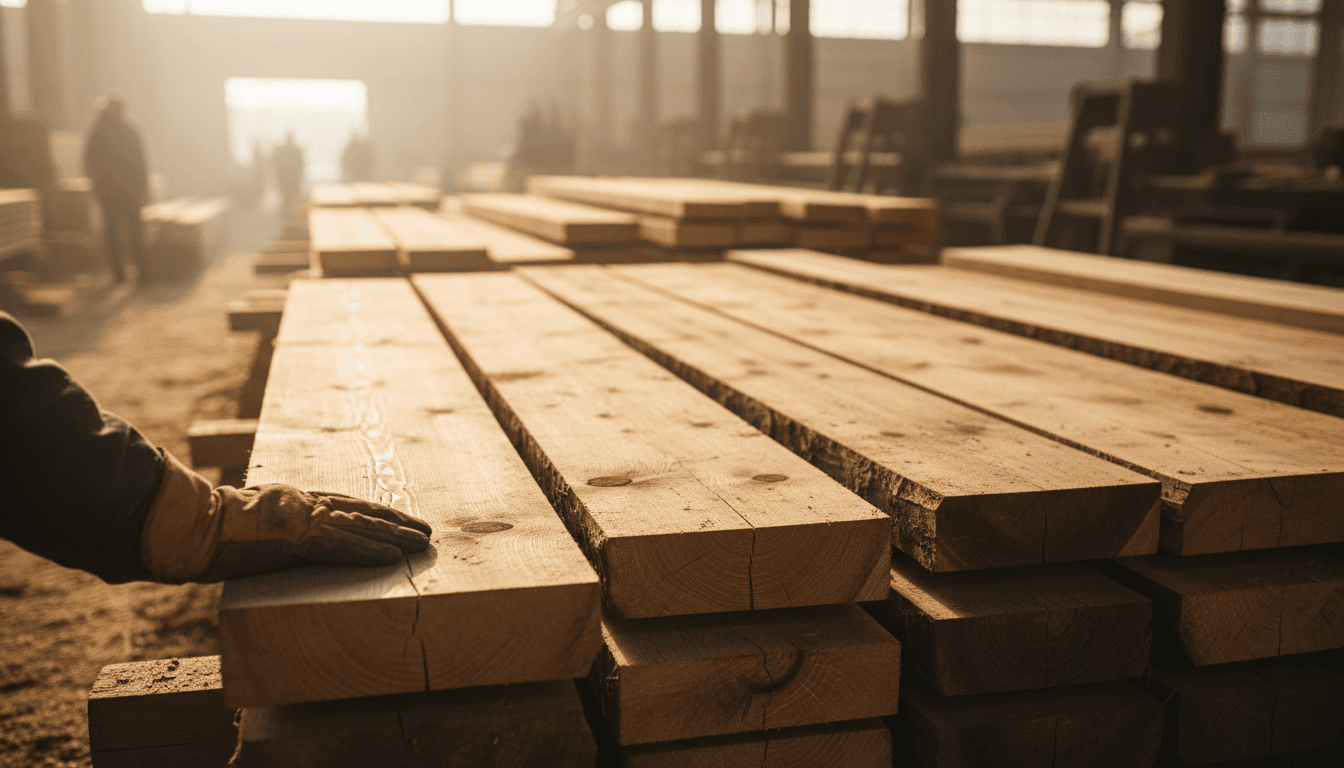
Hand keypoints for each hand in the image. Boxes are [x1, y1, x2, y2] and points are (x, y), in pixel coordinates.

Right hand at [141, 453, 431, 582]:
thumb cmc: (207, 529)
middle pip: (361, 511)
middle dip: (395, 522)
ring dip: (395, 536)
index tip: (397, 518)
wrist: (190, 526)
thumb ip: (266, 527)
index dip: (373, 511)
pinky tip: (394, 557)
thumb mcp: (244, 522)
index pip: (343, 504)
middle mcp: (304, 505)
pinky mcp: (300, 539)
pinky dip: (371, 550)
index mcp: (292, 501)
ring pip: (361, 526)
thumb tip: (268, 539)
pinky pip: (343, 546)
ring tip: (422, 543)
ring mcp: (303, 519)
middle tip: (425, 530)